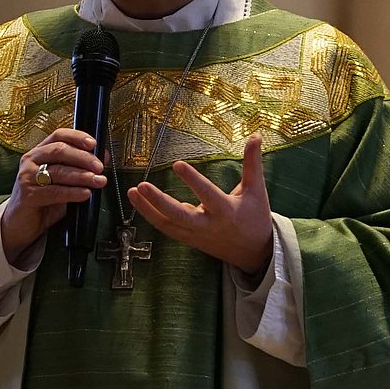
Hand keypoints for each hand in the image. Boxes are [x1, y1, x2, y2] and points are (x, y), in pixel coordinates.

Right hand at [1, 128, 106, 264]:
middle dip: (83, 158)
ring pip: (59, 171)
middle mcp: (31, 160)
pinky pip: (54, 191)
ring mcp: (27, 177)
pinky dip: (73, 192)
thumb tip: (102, 157)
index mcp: (39, 152)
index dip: (77, 137)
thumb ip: (78, 169)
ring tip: (98, 181)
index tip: (94, 144)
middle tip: (99, 167)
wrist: (20, 224)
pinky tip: (85, 194)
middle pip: (60, 150)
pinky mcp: (28, 195)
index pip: (59, 135)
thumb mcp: (62, 182)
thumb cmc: (43, 200)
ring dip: (82, 176)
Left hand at [129, 133, 271, 276]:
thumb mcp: (256, 190)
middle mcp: (208, 225)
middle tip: (141, 185)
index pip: (206, 194)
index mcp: (226, 211)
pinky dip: (152, 217)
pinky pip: (167, 229)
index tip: (177, 164)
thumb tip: (256, 136)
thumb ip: (253, 163)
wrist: (254, 252)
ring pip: (168, 225)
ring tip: (133, 191)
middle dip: (158, 201)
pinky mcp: (189, 240)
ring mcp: (196, 235)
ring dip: (147, 209)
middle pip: (179, 216)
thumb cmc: (255, 218)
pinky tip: (139, 202)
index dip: (192, 180)